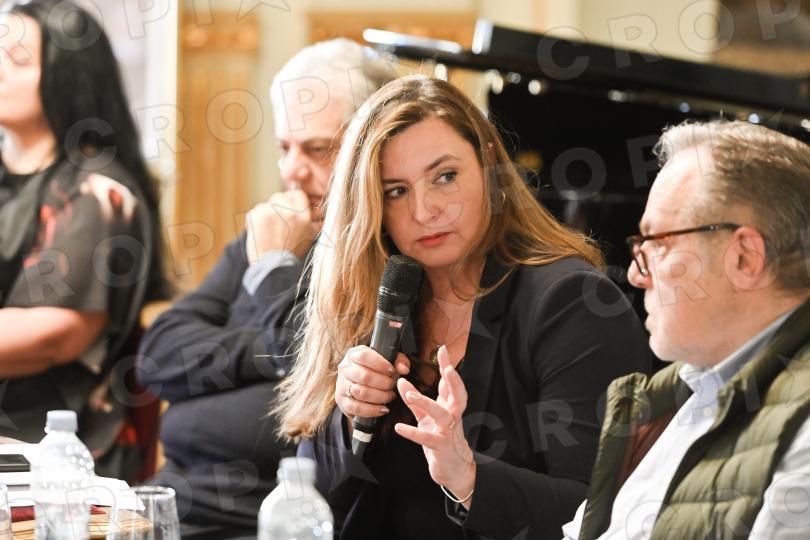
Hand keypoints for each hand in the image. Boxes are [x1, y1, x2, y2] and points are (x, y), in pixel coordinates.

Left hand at [245, 190, 315, 261]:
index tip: (287, 210)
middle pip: (279, 196)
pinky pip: (254, 212)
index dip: (291, 201)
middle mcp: (289, 212)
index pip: (297, 194)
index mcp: (303, 216)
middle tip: (276, 224)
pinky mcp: (257, 216)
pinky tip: (260, 233)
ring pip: (265, 205)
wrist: (273, 267)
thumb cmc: (290, 253)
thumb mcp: (309, 236)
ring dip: (265, 215)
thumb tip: (312, 207)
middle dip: (277, 207)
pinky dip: (255, 221)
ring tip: (268, 232)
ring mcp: (271, 212)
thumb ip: (310, 220)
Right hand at [335, 346, 409, 419]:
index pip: (364, 356)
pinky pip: (356, 408)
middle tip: (393, 386)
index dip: (380, 363)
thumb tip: (403, 369)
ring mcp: (341, 385)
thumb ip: (399, 361)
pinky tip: (383, 408)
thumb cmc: (377, 371)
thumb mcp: (388, 361)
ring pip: (360, 392)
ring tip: (390, 396)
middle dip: (384, 383)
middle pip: (364, 376)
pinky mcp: (342, 401)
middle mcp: (345, 368)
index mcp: (354, 354)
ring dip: (380, 396)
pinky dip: (372, 410)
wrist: (362, 385)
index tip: (392, 371)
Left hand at [395, 345, 475, 508]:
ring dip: (426, 402)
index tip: (443, 350)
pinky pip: (427, 438)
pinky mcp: (441, 447)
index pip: (450, 383)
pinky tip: (400, 427)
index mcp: (449, 407)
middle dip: (454, 380)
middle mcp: (452, 417)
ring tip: (409, 394)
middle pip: (458, 395)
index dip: (447, 366)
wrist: (453, 470)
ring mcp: (448, 432)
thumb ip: (414, 400)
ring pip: (442, 414)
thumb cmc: (441, 440)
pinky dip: (413, 433)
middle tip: (447, 367)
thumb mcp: (426, 418)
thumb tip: (401, 381)